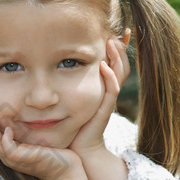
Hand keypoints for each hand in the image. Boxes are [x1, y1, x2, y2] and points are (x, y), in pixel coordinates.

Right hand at [0, 95, 77, 179]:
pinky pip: (8, 149)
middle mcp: (6, 154)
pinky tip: (8, 127)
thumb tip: (25, 104)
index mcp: (7, 148)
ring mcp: (13, 159)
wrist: (66, 171)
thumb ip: (27, 125)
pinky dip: (5, 138)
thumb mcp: (36, 135)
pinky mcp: (23, 159)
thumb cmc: (54, 152)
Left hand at [70, 37, 130, 159]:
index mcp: (102, 88)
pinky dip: (109, 78)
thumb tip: (56, 67)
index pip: (114, 63)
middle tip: (123, 31)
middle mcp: (108, 92)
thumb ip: (69, 84)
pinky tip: (104, 66)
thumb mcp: (73, 99)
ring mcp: (107, 101)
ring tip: (113, 42)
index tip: (120, 31)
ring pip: (118, 75)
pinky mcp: (104, 110)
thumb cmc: (75, 126)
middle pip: (121, 65)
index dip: (118, 48)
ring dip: (117, 58)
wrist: (82, 149)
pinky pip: (111, 91)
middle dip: (121, 48)